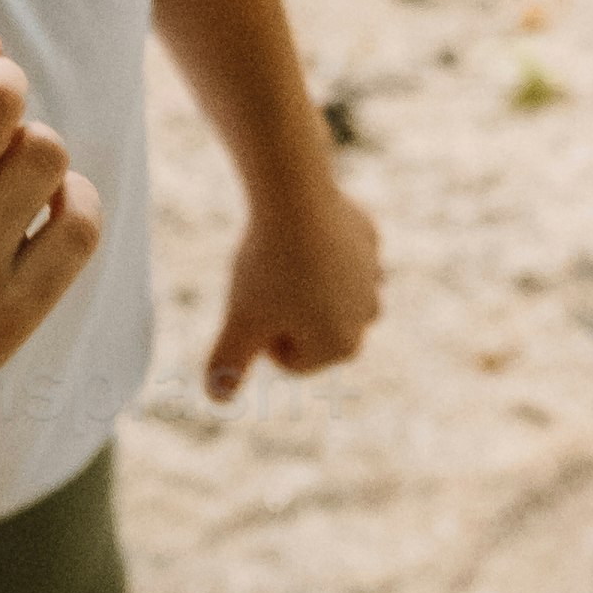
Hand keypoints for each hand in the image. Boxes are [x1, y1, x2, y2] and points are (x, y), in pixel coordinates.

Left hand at [204, 161, 381, 398]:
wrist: (296, 196)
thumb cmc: (269, 266)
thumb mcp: (240, 322)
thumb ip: (229, 365)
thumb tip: (218, 397)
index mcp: (343, 346)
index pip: (290, 360)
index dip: (262, 334)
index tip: (257, 304)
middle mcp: (369, 315)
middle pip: (309, 327)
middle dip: (286, 309)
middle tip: (269, 277)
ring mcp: (374, 275)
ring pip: (324, 290)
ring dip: (303, 280)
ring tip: (285, 255)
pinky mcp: (369, 238)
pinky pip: (334, 252)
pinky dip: (315, 246)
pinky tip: (303, 228)